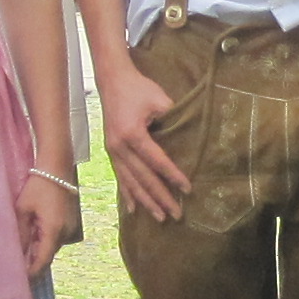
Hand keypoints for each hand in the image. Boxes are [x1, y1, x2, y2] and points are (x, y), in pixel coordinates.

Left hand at [16, 167, 82, 274]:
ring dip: (38, 250)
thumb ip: (20, 234)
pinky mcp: (70, 222)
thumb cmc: (38, 186)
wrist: (57, 167)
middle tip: (15, 269)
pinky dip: (44, 240)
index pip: (42, 261)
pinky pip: (55, 238)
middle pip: (47, 255)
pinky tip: (32, 237)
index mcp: (54, 231)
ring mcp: (70, 228)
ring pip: (51, 247)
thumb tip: (16, 253)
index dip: (32, 273)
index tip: (20, 282)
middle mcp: (65, 233)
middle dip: (32, 262)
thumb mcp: (23, 210)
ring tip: (21, 252)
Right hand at [97, 54, 190, 223]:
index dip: (172, 176)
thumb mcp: (159, 99)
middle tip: (177, 214)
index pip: (156, 161)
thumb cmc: (138, 88)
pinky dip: (127, 193)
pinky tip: (133, 208)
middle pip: (143, 177)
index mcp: (132, 134)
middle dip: (160, 197)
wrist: (112, 80)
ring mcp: (113, 151)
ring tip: (159, 217)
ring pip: (130, 182)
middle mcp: (120, 146)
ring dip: (145, 201)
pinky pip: (119, 177)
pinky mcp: (111, 151)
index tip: (187, 190)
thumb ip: (172, 119)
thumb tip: (188, 139)